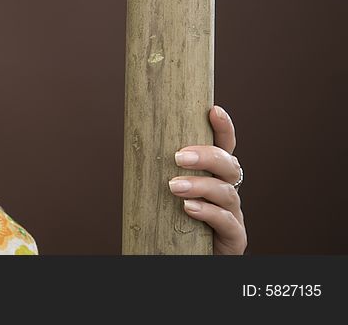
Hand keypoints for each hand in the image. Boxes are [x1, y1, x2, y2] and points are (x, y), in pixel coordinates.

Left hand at [169, 104, 246, 254]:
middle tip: (178, 156)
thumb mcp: (166, 192)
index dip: (224, 128)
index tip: (213, 110)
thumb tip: (131, 141)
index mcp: (213, 176)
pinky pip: (228, 222)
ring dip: (200, 186)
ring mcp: (233, 214)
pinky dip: (209, 212)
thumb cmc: (173, 221)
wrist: (184, 256)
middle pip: (229, 165)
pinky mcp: (234, 237)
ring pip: (227, 192)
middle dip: (206, 156)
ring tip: (174, 186)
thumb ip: (159, 171)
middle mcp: (227, 191)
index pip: (224, 147)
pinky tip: (189, 208)